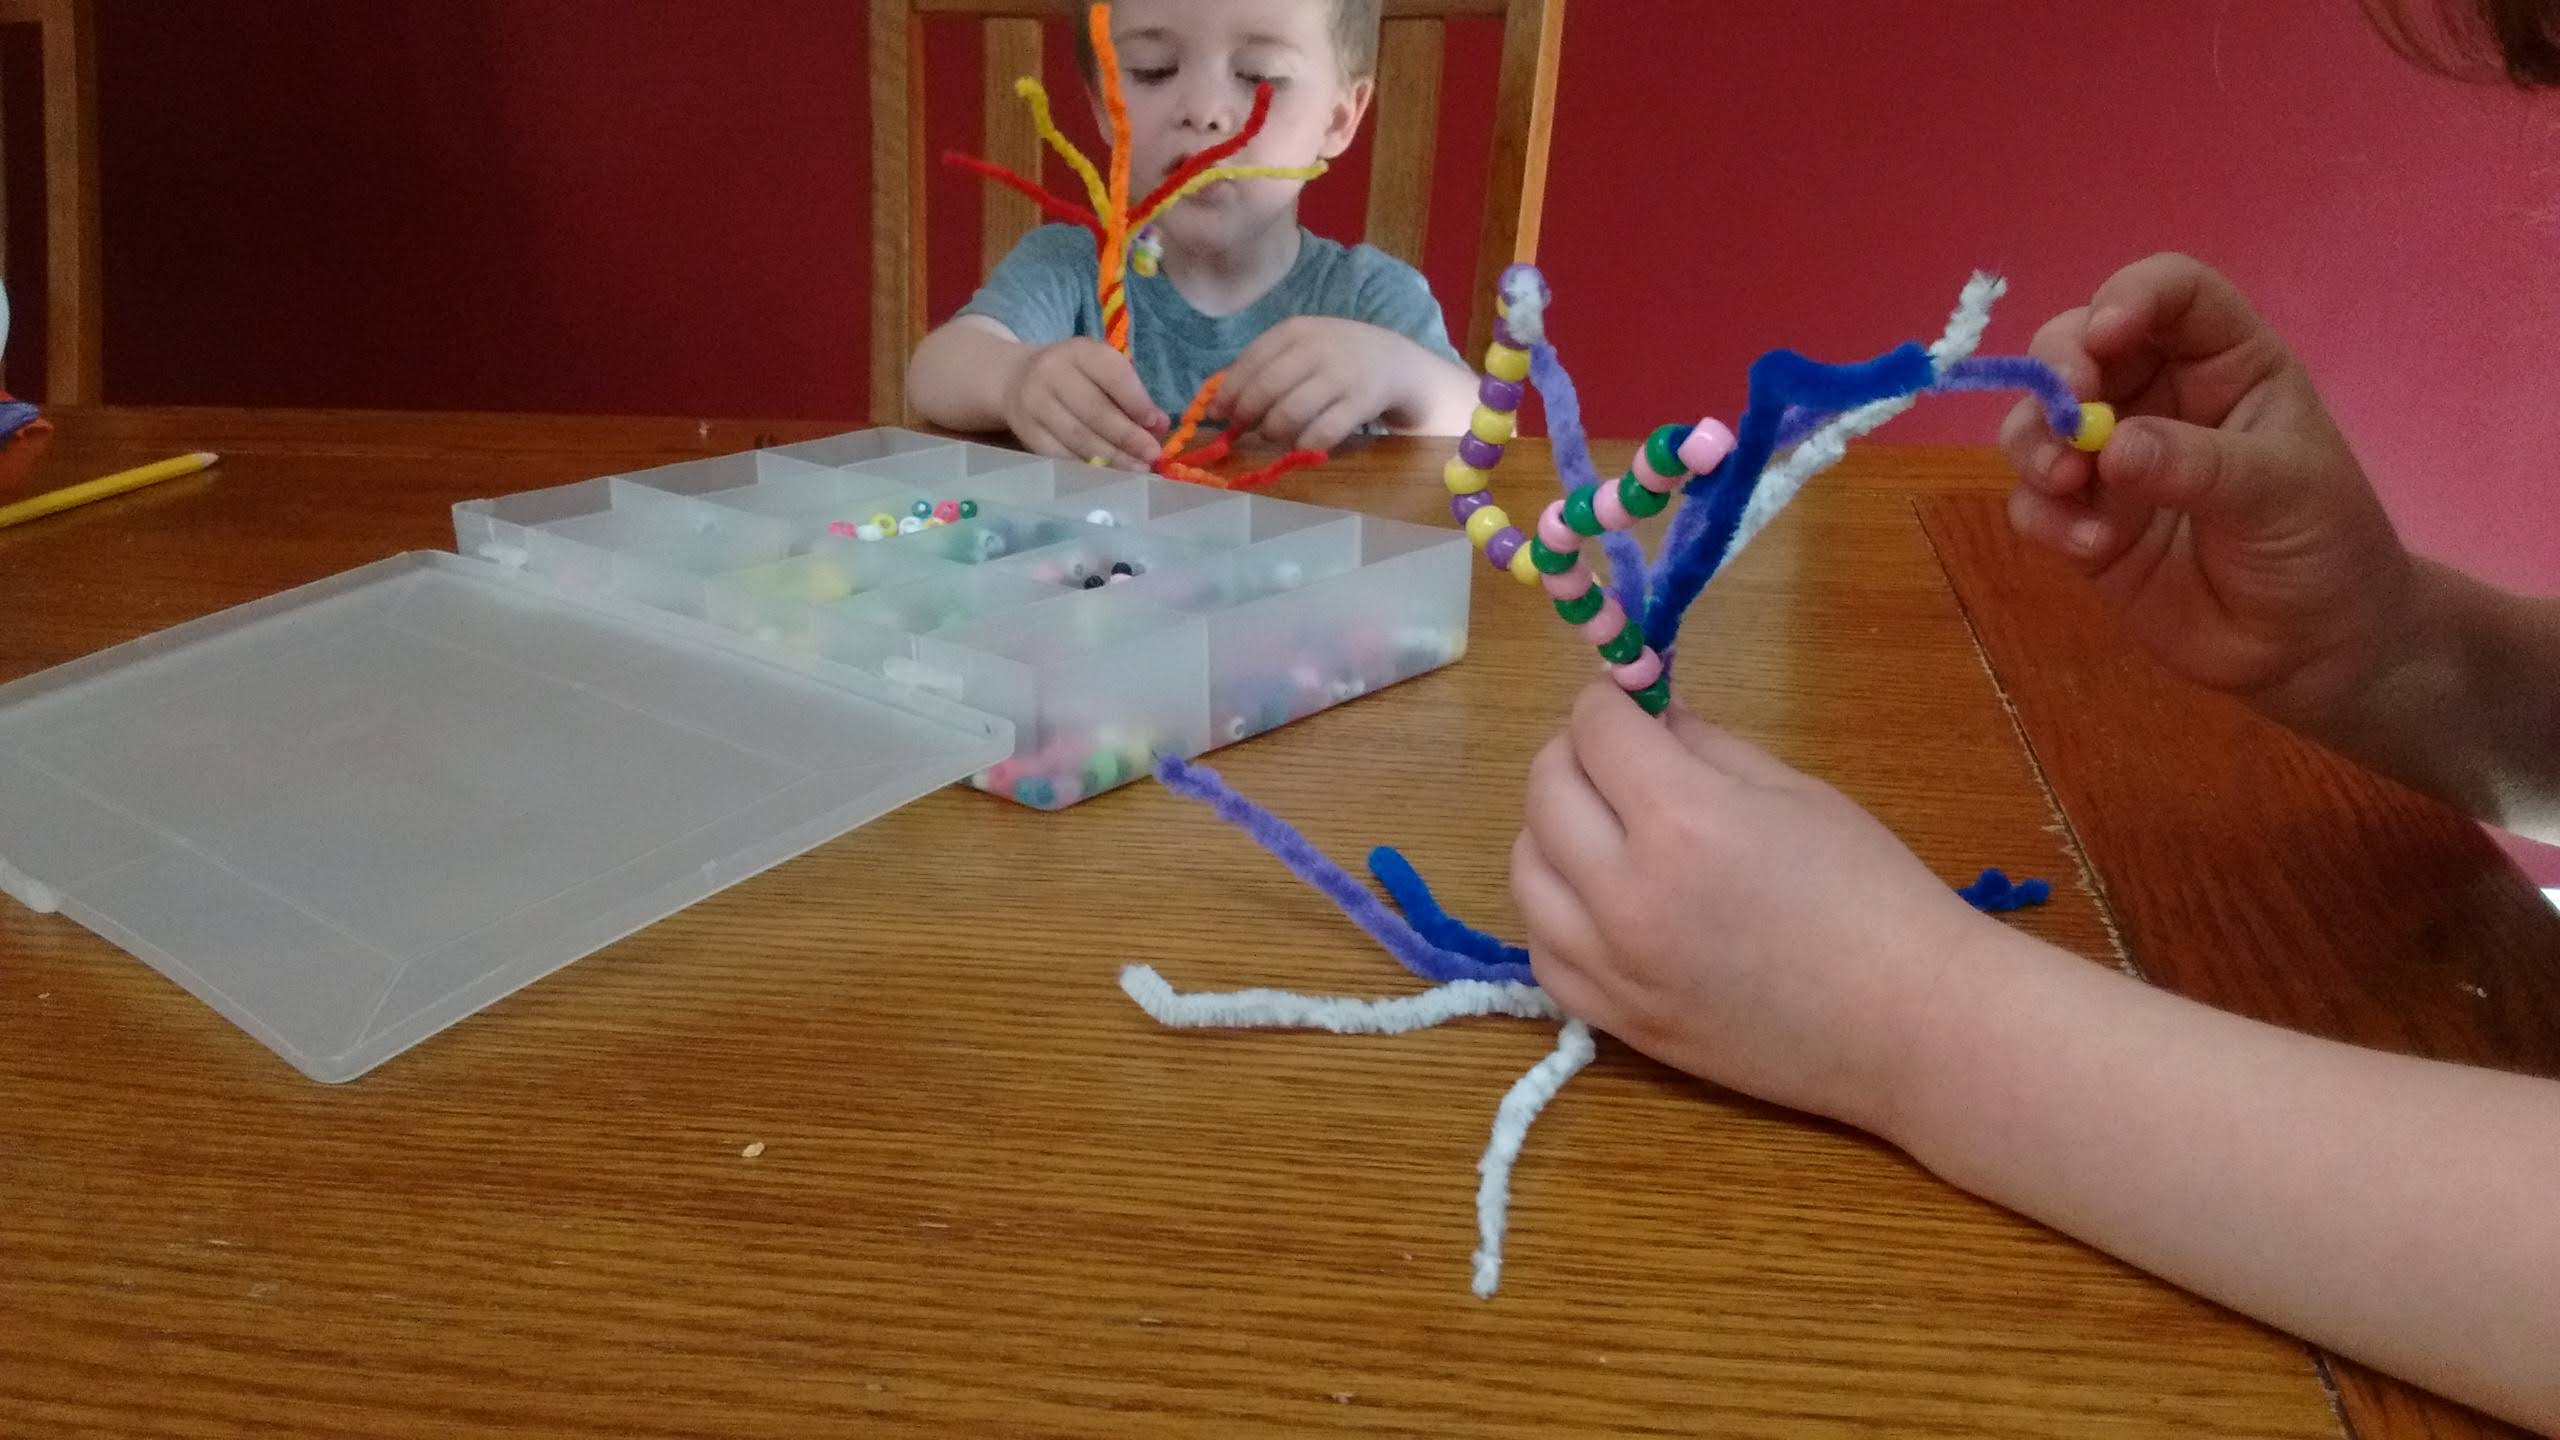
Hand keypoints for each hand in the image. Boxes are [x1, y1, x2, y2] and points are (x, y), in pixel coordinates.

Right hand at [1002, 338, 1166, 469]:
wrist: (1015, 378)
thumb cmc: (1074, 376)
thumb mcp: (1100, 370)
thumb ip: (1130, 394)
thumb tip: (1159, 427)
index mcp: (1079, 351)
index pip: (1112, 374)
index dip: (1137, 402)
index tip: (1158, 425)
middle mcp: (1052, 372)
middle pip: (1094, 410)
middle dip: (1127, 436)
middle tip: (1152, 455)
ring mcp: (1034, 403)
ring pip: (1078, 436)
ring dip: (1112, 457)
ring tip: (1137, 469)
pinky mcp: (1025, 430)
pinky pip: (1060, 454)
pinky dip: (1088, 467)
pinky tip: (1109, 474)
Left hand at [1211, 317, 1419, 451]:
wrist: (1396, 362)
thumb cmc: (1336, 358)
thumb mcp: (1301, 347)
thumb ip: (1264, 367)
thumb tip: (1216, 403)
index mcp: (1296, 330)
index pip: (1250, 361)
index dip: (1228, 392)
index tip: (1215, 415)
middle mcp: (1317, 348)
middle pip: (1265, 388)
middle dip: (1246, 415)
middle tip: (1241, 431)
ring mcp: (1342, 375)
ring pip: (1289, 413)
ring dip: (1272, 432)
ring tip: (1273, 435)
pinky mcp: (1362, 402)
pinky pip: (1321, 432)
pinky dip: (1303, 444)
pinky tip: (1301, 444)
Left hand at [1511, 680, 1995, 1134]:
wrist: (1910, 1025)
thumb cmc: (1874, 895)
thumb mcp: (1794, 792)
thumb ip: (1702, 747)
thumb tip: (1645, 719)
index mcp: (1681, 821)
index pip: (1593, 729)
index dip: (1607, 702)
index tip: (1626, 702)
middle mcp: (1626, 893)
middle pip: (1545, 790)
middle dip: (1575, 754)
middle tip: (1617, 756)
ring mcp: (1612, 966)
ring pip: (1527, 869)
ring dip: (1553, 832)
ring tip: (1605, 828)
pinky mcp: (1616, 1020)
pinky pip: (1543, 949)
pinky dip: (1557, 912)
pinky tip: (1600, 900)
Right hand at [1999, 253, 2415, 719]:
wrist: (2311, 648)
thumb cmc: (2322, 546)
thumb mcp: (2281, 492)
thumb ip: (2197, 464)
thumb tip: (2111, 447)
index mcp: (2225, 362)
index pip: (2171, 294)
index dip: (2130, 297)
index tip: (2103, 336)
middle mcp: (2160, 395)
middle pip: (2077, 346)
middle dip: (2057, 374)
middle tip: (2066, 418)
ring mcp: (2113, 459)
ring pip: (2038, 420)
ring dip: (2034, 444)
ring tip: (2065, 484)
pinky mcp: (2084, 520)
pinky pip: (2034, 501)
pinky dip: (2044, 517)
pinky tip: (2090, 547)